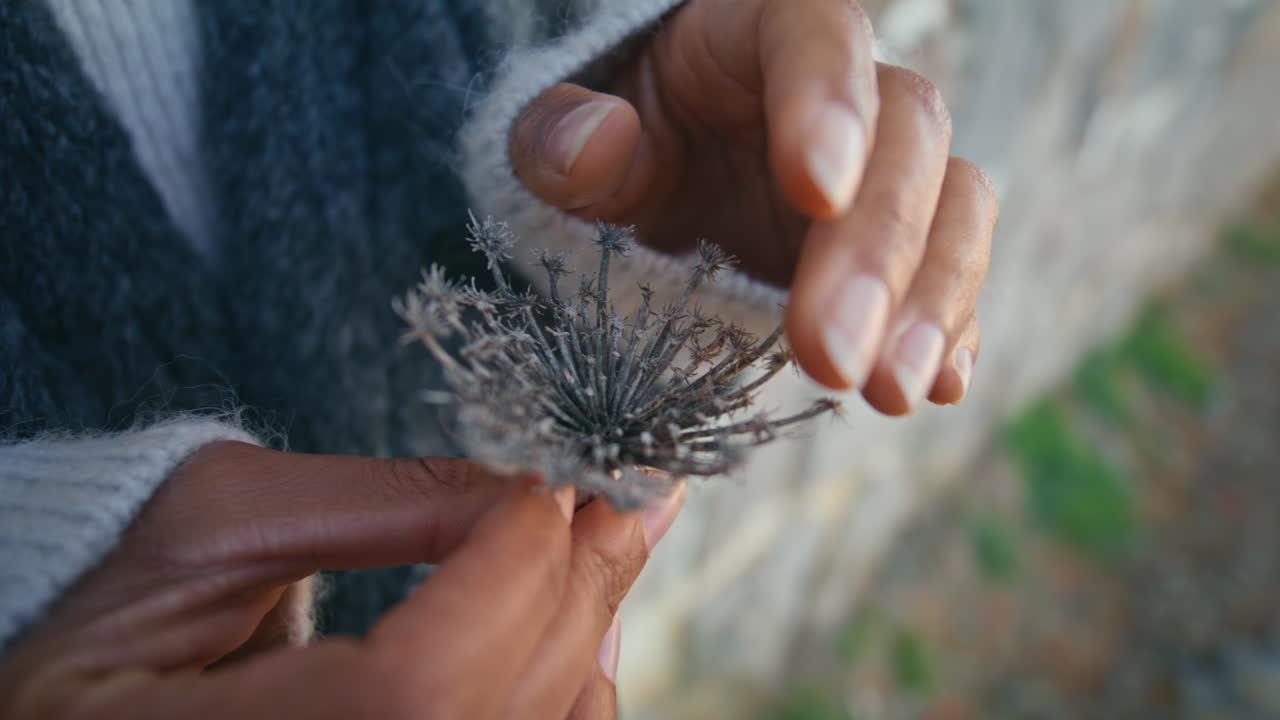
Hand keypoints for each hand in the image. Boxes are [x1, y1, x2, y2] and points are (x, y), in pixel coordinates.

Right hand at [0, 442, 684, 718]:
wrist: (87, 697)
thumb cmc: (120, 606)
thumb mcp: (217, 521)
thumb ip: (380, 501)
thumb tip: (531, 486)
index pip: (407, 690)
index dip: (503, 577)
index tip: (551, 481)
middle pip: (486, 715)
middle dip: (570, 586)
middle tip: (627, 492)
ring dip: (585, 630)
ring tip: (615, 536)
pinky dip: (569, 690)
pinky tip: (583, 620)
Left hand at [511, 0, 996, 414]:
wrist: (648, 199)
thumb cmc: (601, 155)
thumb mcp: (555, 140)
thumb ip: (557, 137)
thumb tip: (599, 138)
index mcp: (755, 38)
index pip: (817, 36)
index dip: (828, 103)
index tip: (816, 189)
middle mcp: (845, 98)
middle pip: (907, 136)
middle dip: (878, 249)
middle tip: (834, 355)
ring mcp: (885, 177)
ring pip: (956, 204)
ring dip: (932, 301)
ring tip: (889, 390)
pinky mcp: (902, 251)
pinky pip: (954, 275)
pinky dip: (954, 328)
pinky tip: (939, 384)